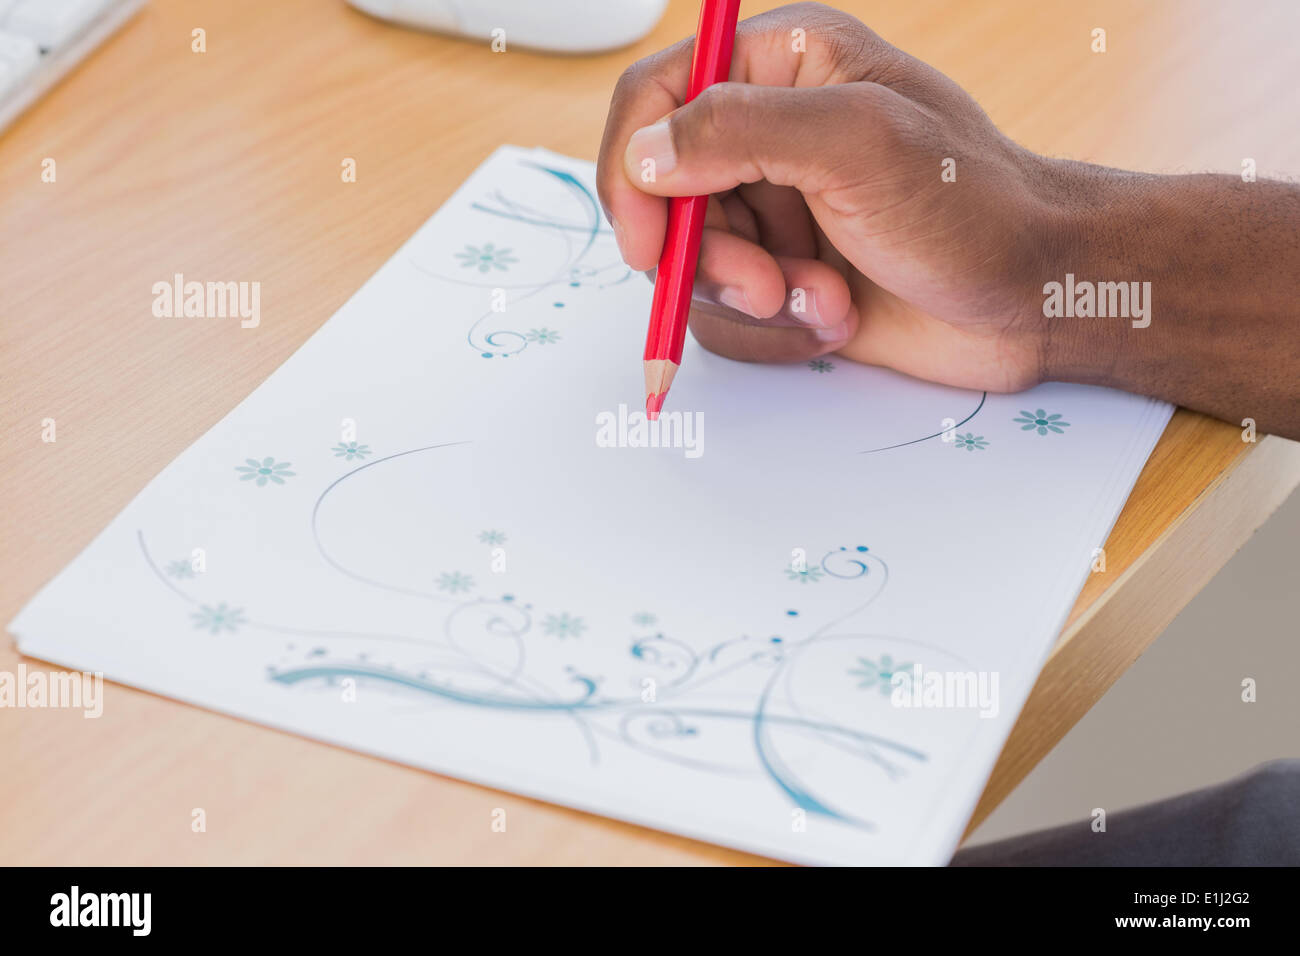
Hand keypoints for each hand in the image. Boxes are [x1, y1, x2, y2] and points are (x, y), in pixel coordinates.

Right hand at [596, 2, 1056, 391]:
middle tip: (768, 283)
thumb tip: (645, 156)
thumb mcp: (858, 145)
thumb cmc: (970, 204)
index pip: (655, 97)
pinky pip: (727, 311)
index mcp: (781, 64)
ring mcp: (773, 208)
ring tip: (824, 300)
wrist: (1033, 296)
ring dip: (753, 297)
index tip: (647, 242)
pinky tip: (833, 316)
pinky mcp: (782, 274)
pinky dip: (774, 326)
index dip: (632, 170)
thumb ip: (740, 132)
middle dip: (711, 255)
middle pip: (664, 195)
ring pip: (692, 263)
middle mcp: (767, 133)